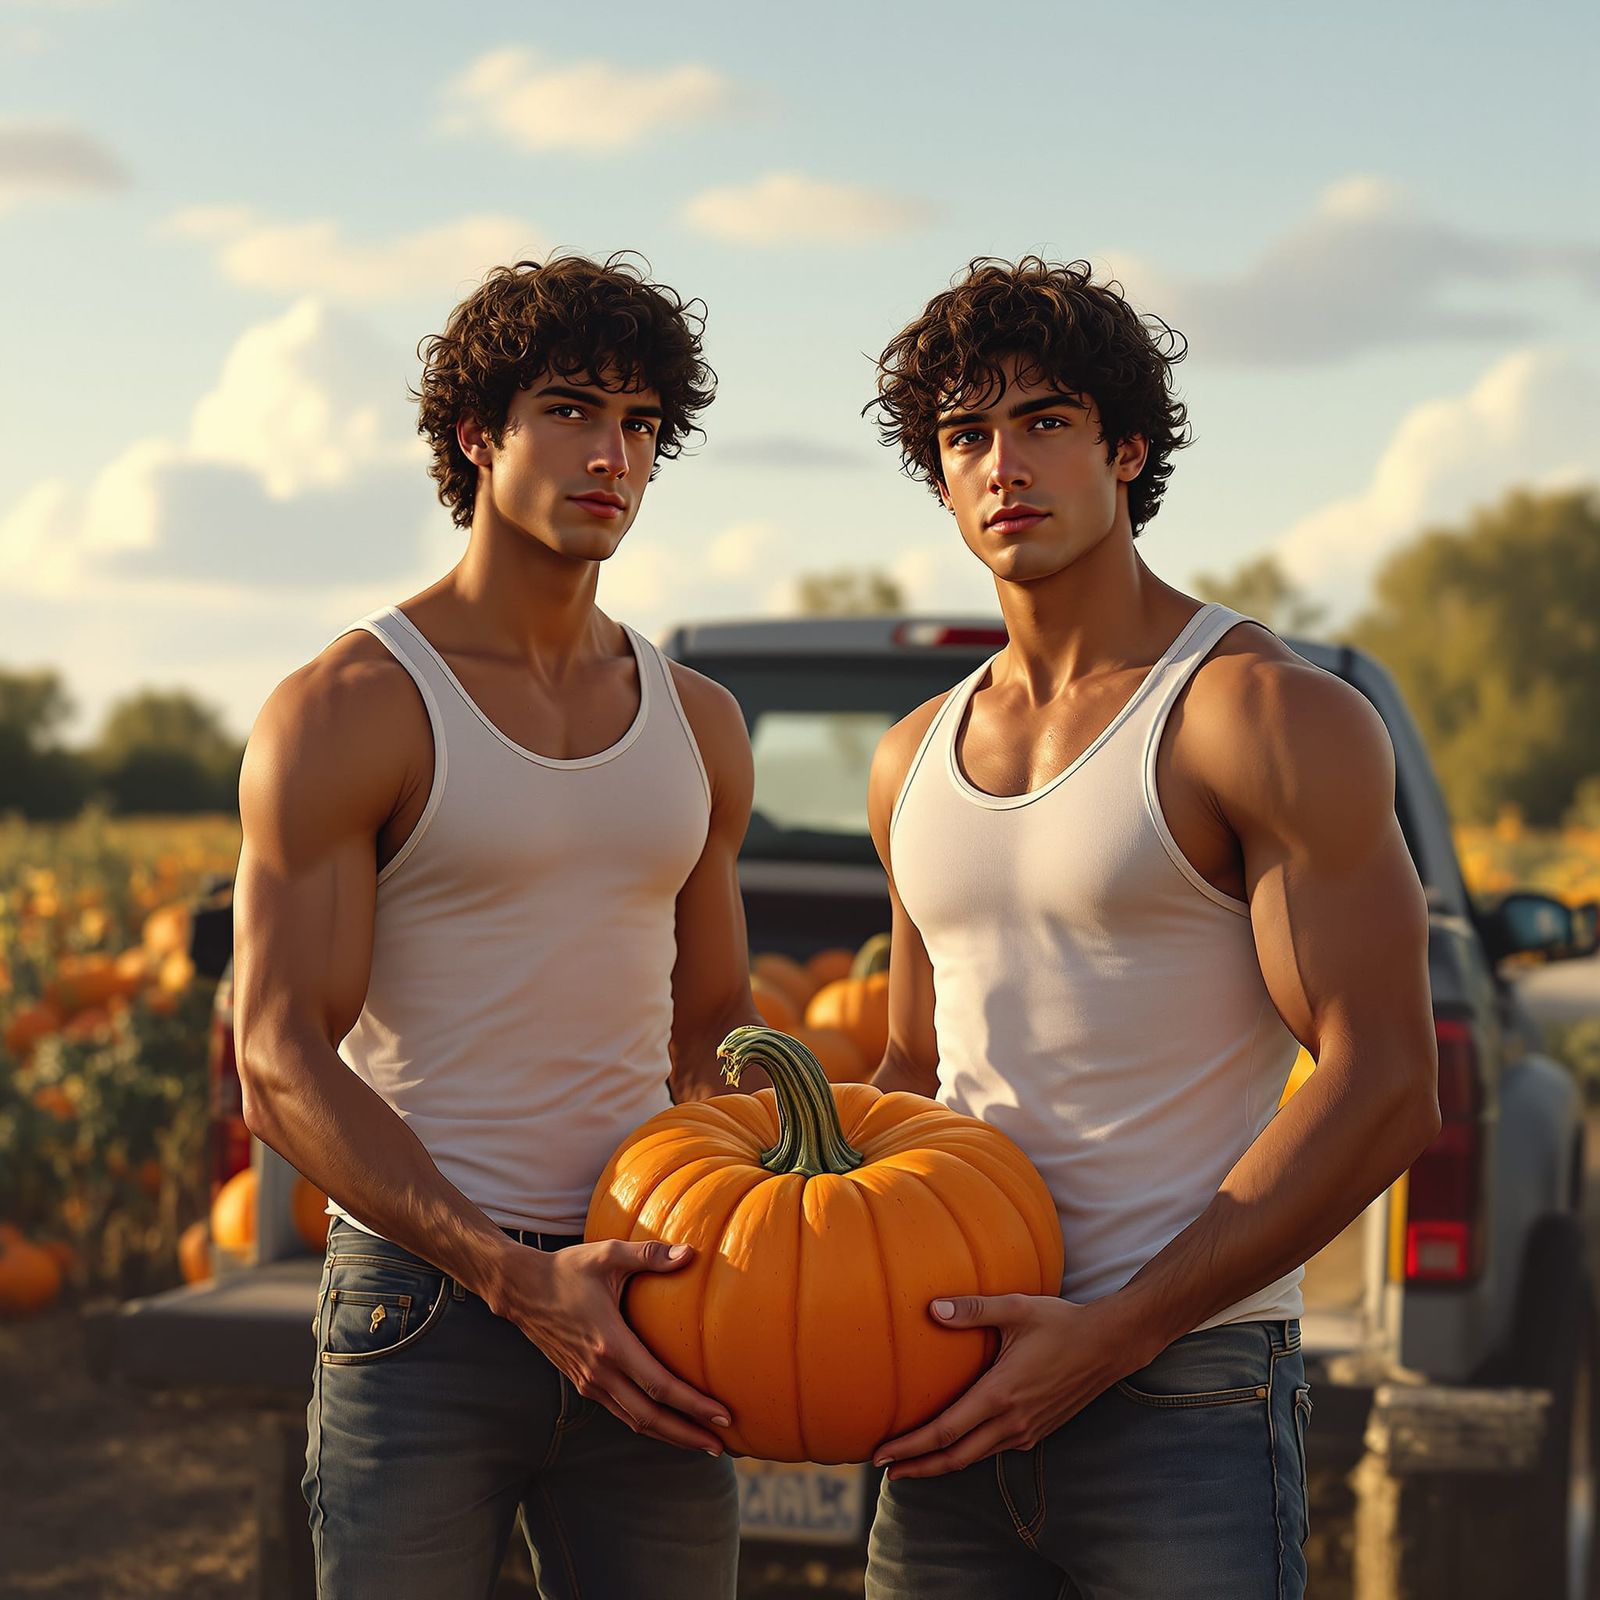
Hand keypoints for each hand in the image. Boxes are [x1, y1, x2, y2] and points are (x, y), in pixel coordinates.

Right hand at [492, 1239, 731, 1453]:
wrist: (521, 1290)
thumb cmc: (568, 1268)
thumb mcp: (609, 1254)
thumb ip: (649, 1254)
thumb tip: (690, 1252)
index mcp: (610, 1344)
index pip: (659, 1386)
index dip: (694, 1405)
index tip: (723, 1415)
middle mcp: (599, 1372)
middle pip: (650, 1418)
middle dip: (688, 1434)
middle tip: (722, 1445)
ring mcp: (589, 1382)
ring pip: (635, 1421)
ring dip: (669, 1434)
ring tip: (702, 1440)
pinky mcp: (582, 1383)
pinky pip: (621, 1411)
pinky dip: (647, 1422)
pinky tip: (667, 1421)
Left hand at [872, 1293, 1154, 1479]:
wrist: (1109, 1346)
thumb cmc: (1060, 1322)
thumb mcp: (1016, 1308)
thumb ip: (972, 1310)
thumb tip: (930, 1308)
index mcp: (1000, 1394)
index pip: (944, 1432)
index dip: (910, 1448)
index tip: (881, 1454)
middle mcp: (1012, 1421)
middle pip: (955, 1457)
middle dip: (918, 1467)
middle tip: (885, 1470)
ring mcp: (1027, 1431)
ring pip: (975, 1457)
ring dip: (941, 1463)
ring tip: (912, 1463)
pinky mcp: (1037, 1431)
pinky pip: (995, 1449)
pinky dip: (968, 1453)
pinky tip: (956, 1444)